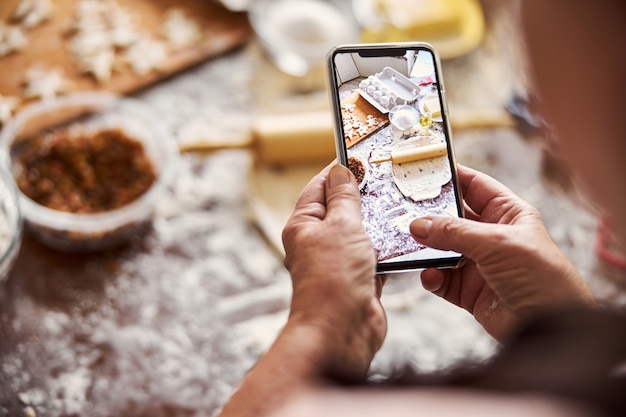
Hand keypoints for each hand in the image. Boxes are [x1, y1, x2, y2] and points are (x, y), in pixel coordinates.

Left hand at [282, 162, 386, 377]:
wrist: (341, 330)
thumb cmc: (333, 277)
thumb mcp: (341, 225)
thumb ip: (344, 197)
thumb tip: (341, 171)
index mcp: (303, 226)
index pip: (319, 188)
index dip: (339, 171)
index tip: (360, 157)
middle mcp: (318, 243)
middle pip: (341, 210)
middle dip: (363, 196)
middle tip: (386, 179)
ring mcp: (338, 263)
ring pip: (360, 233)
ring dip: (378, 223)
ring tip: (399, 204)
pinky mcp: (358, 280)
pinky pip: (374, 257)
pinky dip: (388, 249)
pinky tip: (405, 238)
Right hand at [410, 165, 594, 341]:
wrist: (550, 326)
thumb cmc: (541, 277)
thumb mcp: (497, 243)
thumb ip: (454, 233)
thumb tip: (418, 225)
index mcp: (507, 214)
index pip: (474, 186)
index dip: (451, 177)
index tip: (423, 171)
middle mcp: (491, 236)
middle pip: (452, 218)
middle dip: (429, 215)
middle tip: (403, 210)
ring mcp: (479, 264)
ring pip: (442, 249)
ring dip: (426, 249)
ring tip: (411, 245)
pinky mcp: (469, 290)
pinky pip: (441, 279)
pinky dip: (432, 277)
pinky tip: (431, 276)